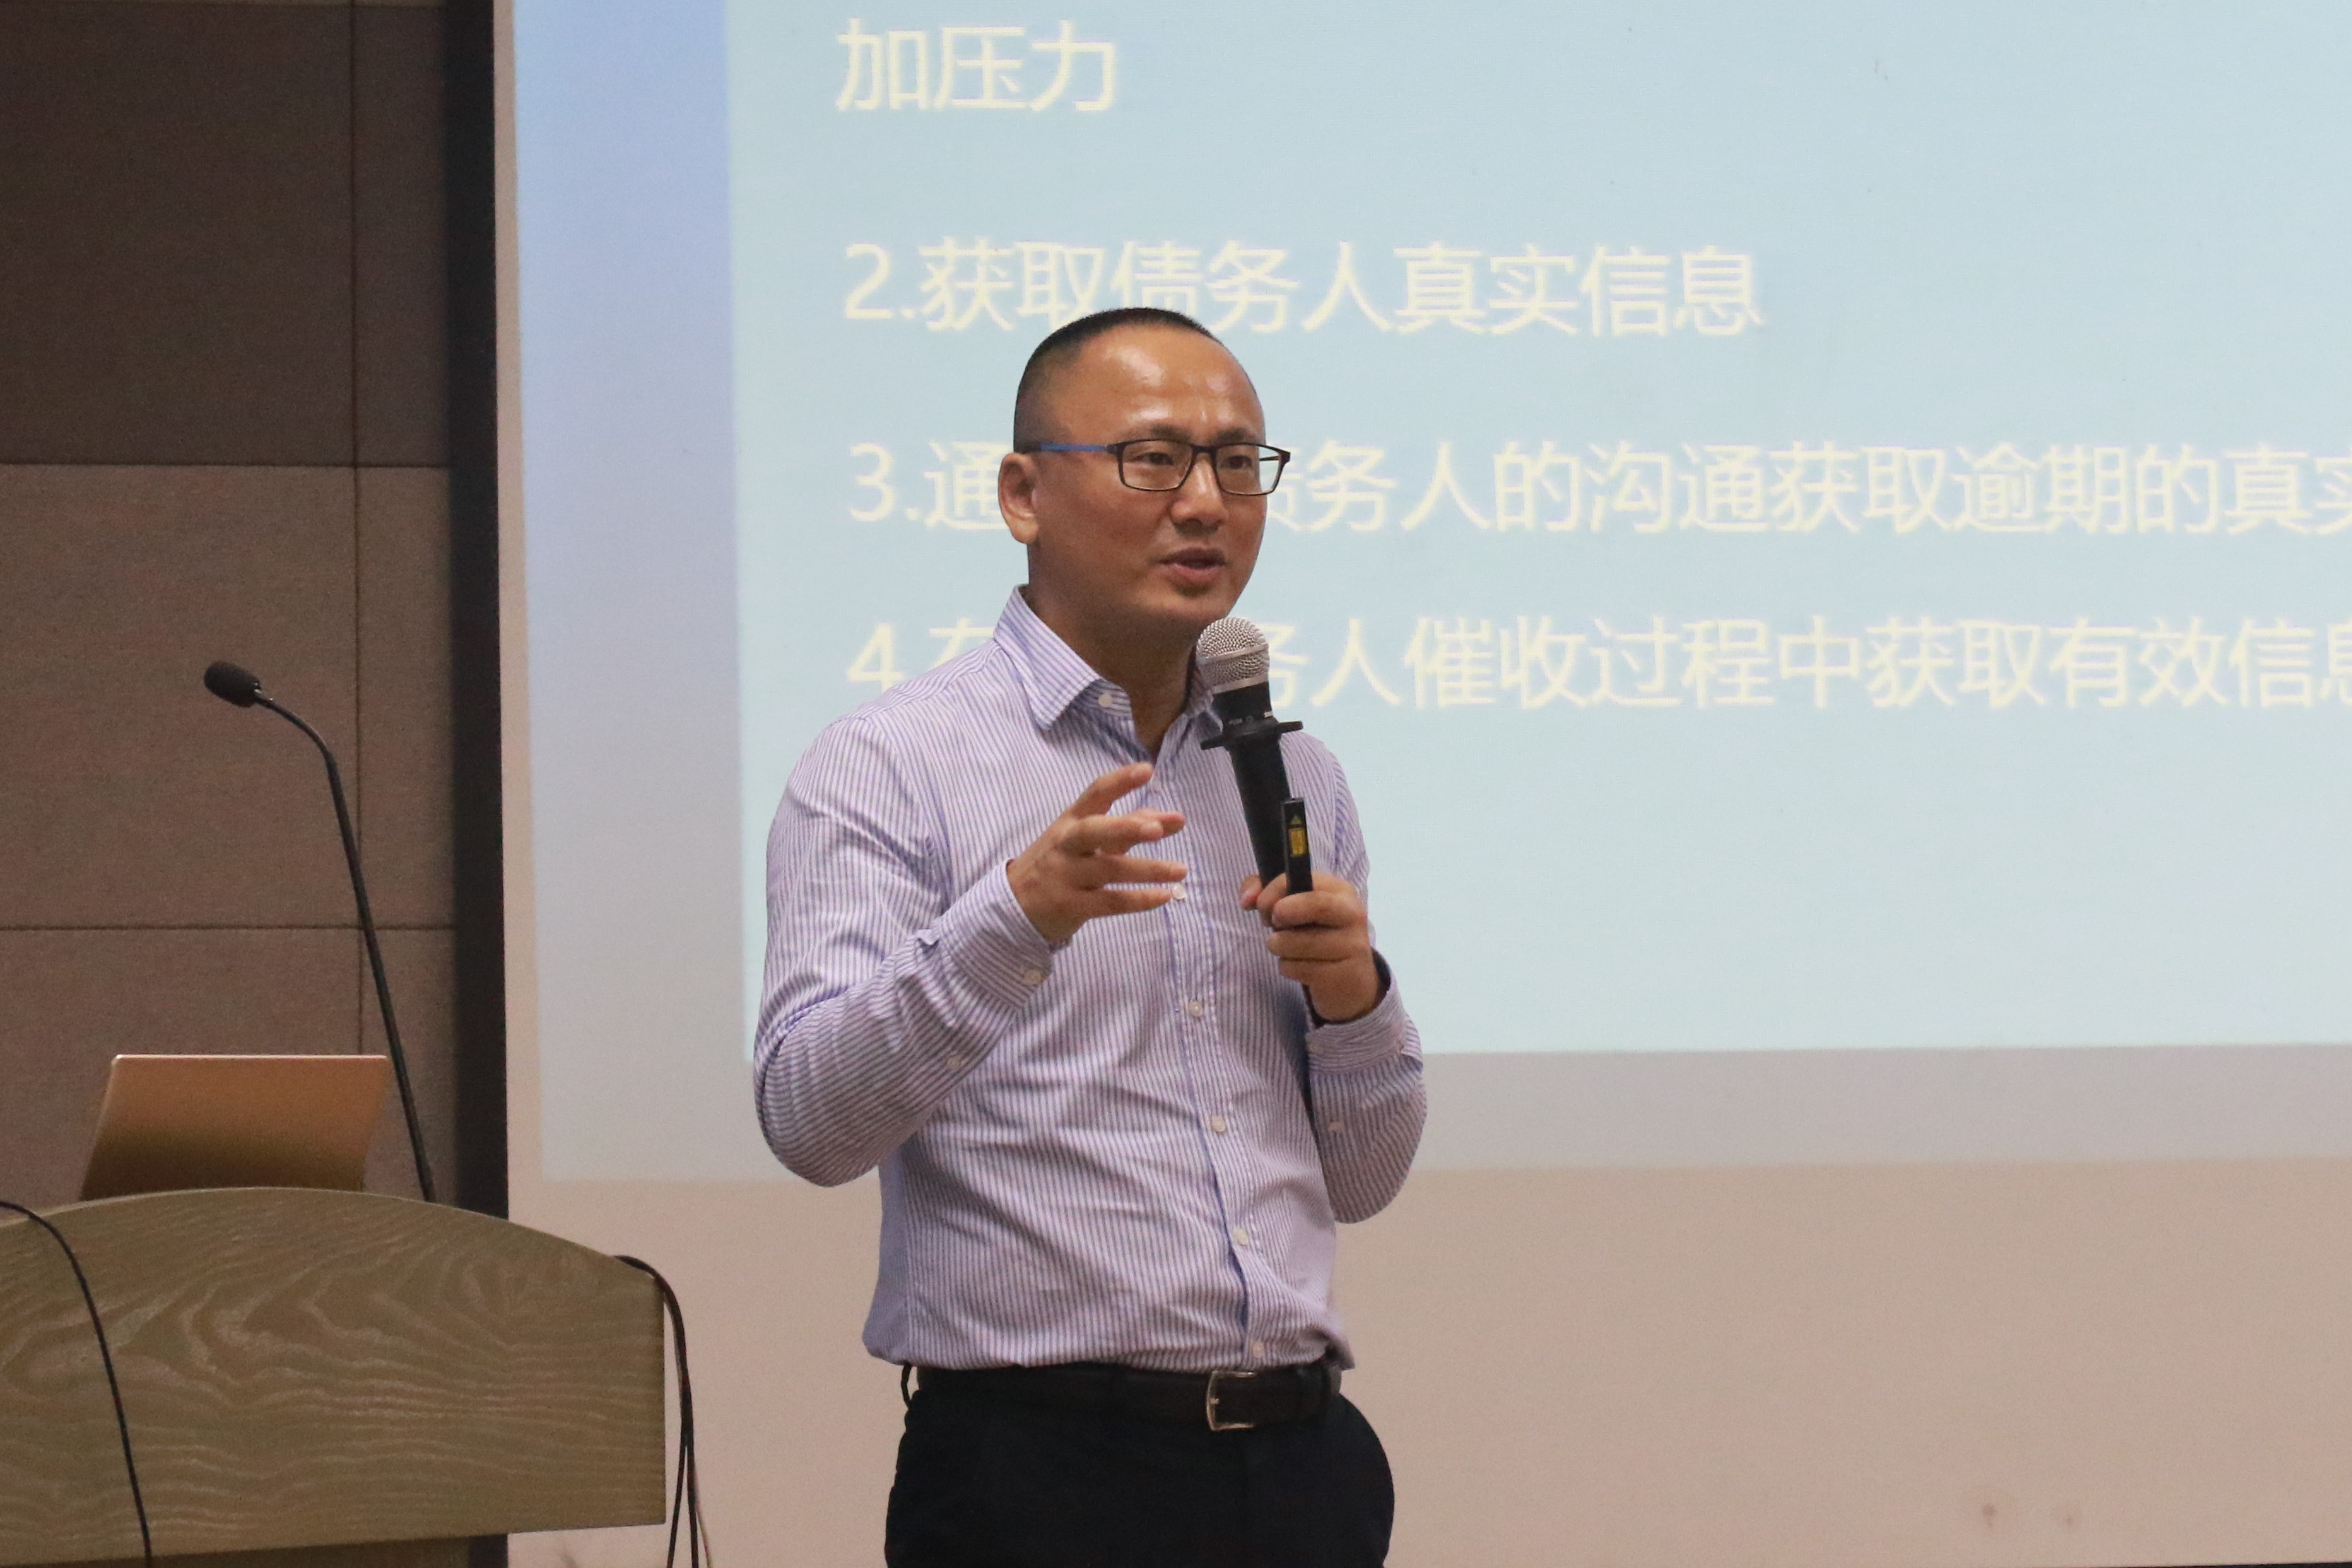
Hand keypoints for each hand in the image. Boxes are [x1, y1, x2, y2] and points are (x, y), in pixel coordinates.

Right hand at [1007, 763, 1186, 944]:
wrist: (1015, 904)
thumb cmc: (1060, 863)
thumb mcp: (1085, 840)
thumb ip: (1126, 828)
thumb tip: (1167, 819)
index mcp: (1071, 821)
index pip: (1095, 793)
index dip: (1120, 781)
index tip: (1147, 770)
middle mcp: (1067, 844)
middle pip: (1094, 831)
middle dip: (1126, 828)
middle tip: (1159, 829)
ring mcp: (1067, 876)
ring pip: (1109, 870)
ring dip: (1148, 869)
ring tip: (1181, 870)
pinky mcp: (1072, 906)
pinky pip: (1109, 902)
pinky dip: (1139, 900)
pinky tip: (1164, 896)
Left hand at [1241, 871, 1380, 1024]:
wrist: (1351, 980)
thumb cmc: (1317, 934)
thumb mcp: (1297, 907)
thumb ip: (1265, 891)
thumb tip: (1247, 899)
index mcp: (1341, 891)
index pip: (1305, 878)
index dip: (1274, 889)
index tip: (1259, 904)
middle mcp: (1352, 915)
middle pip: (1315, 905)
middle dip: (1281, 914)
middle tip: (1273, 923)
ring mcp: (1351, 946)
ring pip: (1297, 942)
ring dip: (1278, 946)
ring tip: (1286, 947)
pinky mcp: (1343, 975)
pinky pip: (1298, 968)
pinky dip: (1287, 967)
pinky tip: (1300, 966)